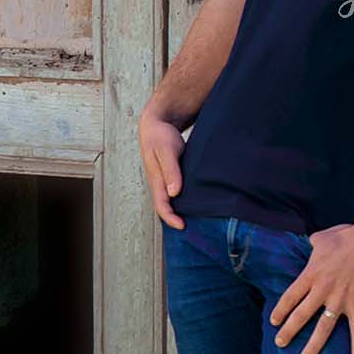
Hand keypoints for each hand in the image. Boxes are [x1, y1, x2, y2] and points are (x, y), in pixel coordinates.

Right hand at [138, 114, 186, 229]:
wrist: (157, 123)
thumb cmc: (160, 135)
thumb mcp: (166, 150)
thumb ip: (170, 170)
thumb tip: (173, 192)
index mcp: (155, 179)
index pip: (161, 205)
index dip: (170, 218)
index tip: (183, 226)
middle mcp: (159, 182)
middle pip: (165, 207)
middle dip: (175, 220)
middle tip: (193, 230)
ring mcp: (164, 179)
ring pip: (170, 200)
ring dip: (180, 211)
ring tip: (197, 220)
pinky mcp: (171, 175)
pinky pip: (175, 192)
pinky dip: (183, 200)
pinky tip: (196, 201)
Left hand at [269, 223, 353, 353]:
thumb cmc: (346, 237)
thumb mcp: (321, 238)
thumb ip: (313, 244)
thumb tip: (311, 243)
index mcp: (311, 275)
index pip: (290, 296)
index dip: (281, 310)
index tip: (274, 322)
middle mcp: (322, 289)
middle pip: (302, 314)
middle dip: (289, 331)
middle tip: (280, 343)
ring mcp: (340, 299)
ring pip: (324, 326)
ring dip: (314, 345)